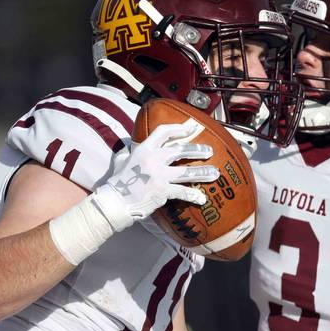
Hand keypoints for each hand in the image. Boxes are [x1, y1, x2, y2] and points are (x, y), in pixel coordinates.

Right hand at [93, 118, 218, 231]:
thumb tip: (128, 146)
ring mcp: (159, 175)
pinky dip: (194, 195)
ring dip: (203, 172)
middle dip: (197, 150)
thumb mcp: (121, 160)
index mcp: (143, 149)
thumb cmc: (117, 182)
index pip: (163, 132)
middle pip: (180, 150)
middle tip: (209, 151)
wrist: (115, 202)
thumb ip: (128, 151)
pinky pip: (183, 192)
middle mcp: (153, 159)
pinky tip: (202, 198)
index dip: (179, 129)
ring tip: (215, 173)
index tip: (191, 128)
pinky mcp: (163, 191)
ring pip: (187, 171)